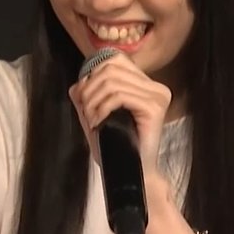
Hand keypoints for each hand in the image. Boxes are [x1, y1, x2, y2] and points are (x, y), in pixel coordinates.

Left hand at [67, 52, 171, 177]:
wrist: (132, 174)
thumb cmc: (116, 148)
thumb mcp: (97, 117)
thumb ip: (87, 97)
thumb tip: (76, 83)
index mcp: (146, 85)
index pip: (115, 60)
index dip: (93, 74)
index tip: (84, 98)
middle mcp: (155, 87)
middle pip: (111, 68)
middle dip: (90, 89)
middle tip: (86, 112)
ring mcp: (158, 96)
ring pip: (113, 81)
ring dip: (94, 101)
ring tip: (91, 120)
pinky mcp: (155, 108)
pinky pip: (120, 96)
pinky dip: (102, 108)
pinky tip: (98, 122)